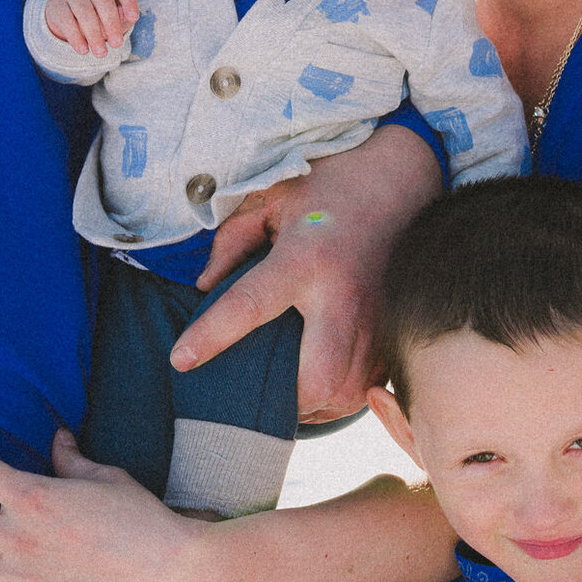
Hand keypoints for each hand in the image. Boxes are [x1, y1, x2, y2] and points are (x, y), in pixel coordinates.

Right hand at [44, 0, 138, 56]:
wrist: (63, 11)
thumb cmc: (96, 15)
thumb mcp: (112, 17)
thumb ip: (122, 18)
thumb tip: (127, 18)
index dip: (129, 1)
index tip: (134, 18)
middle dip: (111, 23)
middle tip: (117, 44)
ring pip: (84, 10)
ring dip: (94, 34)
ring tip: (101, 53)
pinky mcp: (56, 6)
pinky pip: (66, 20)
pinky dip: (75, 37)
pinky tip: (83, 50)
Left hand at [175, 122, 441, 421]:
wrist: (400, 177)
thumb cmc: (328, 186)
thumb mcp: (270, 198)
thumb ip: (232, 241)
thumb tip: (203, 288)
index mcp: (305, 258)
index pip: (249, 306)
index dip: (210, 337)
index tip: (180, 360)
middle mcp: (343, 295)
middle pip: (318, 378)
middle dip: (287, 399)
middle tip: (261, 392)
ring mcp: (375, 318)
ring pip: (348, 392)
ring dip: (316, 404)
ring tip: (289, 394)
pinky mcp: (394, 330)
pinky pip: (371, 385)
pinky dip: (343, 395)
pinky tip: (323, 384)